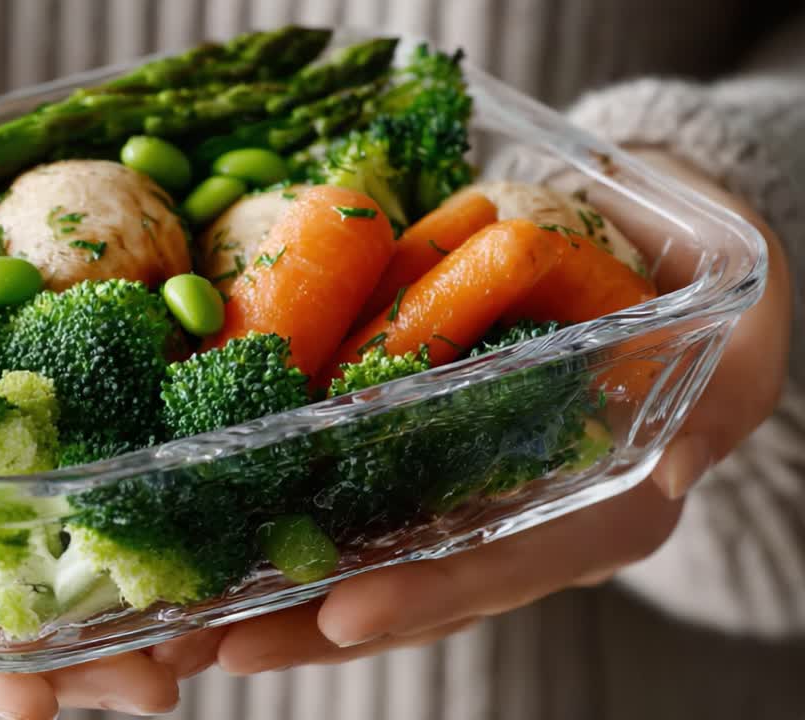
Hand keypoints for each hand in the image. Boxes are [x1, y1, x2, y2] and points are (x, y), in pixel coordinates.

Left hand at [205, 149, 792, 673]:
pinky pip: (363, 506)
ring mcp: (478, 503)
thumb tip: (677, 467)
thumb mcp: (740, 343)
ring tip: (194, 621)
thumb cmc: (714, 298)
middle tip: (220, 646)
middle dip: (316, 627)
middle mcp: (530, 527)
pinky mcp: (436, 465)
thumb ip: (715, 407)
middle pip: (419, 593)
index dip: (430, 595)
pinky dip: (294, 524)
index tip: (344, 615)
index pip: (512, 566)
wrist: (666, 257)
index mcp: (606, 512)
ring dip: (283, 596)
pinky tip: (222, 536)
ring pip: (377, 564)